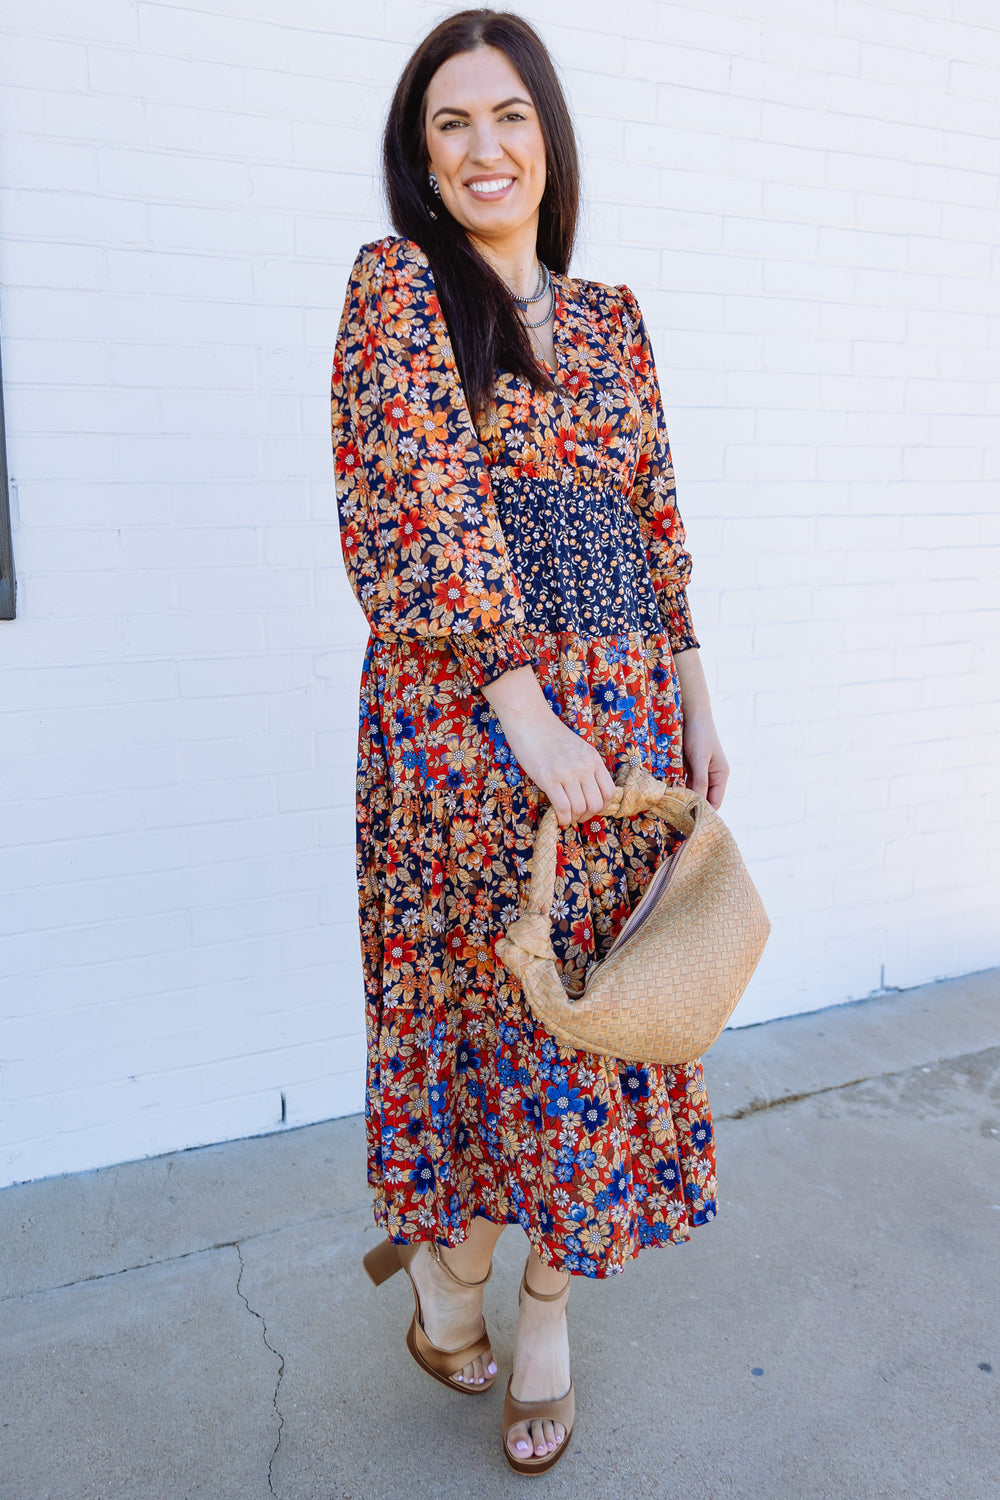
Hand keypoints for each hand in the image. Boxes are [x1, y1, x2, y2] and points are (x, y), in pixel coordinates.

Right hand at [482, 667, 615, 827]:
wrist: (529, 720)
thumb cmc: (551, 735)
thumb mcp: (579, 748)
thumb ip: (586, 767)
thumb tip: (588, 792)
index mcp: (593, 759)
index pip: (609, 792)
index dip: (602, 806)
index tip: (590, 807)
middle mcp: (584, 767)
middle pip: (596, 804)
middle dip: (587, 816)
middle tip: (576, 814)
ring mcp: (567, 773)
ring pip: (580, 809)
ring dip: (573, 818)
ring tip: (565, 815)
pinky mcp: (548, 779)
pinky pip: (563, 808)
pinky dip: (562, 819)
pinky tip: (557, 817)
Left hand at [673, 647, 728, 808]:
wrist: (692, 712)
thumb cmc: (700, 735)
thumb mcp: (699, 759)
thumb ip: (699, 781)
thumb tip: (697, 803)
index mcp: (720, 776)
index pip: (714, 803)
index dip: (704, 814)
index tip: (689, 824)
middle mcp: (712, 776)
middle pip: (702, 799)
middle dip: (690, 809)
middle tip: (673, 821)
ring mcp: (700, 772)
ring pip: (691, 792)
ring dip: (681, 799)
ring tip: (667, 811)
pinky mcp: (689, 766)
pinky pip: (682, 782)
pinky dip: (676, 789)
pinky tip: (665, 795)